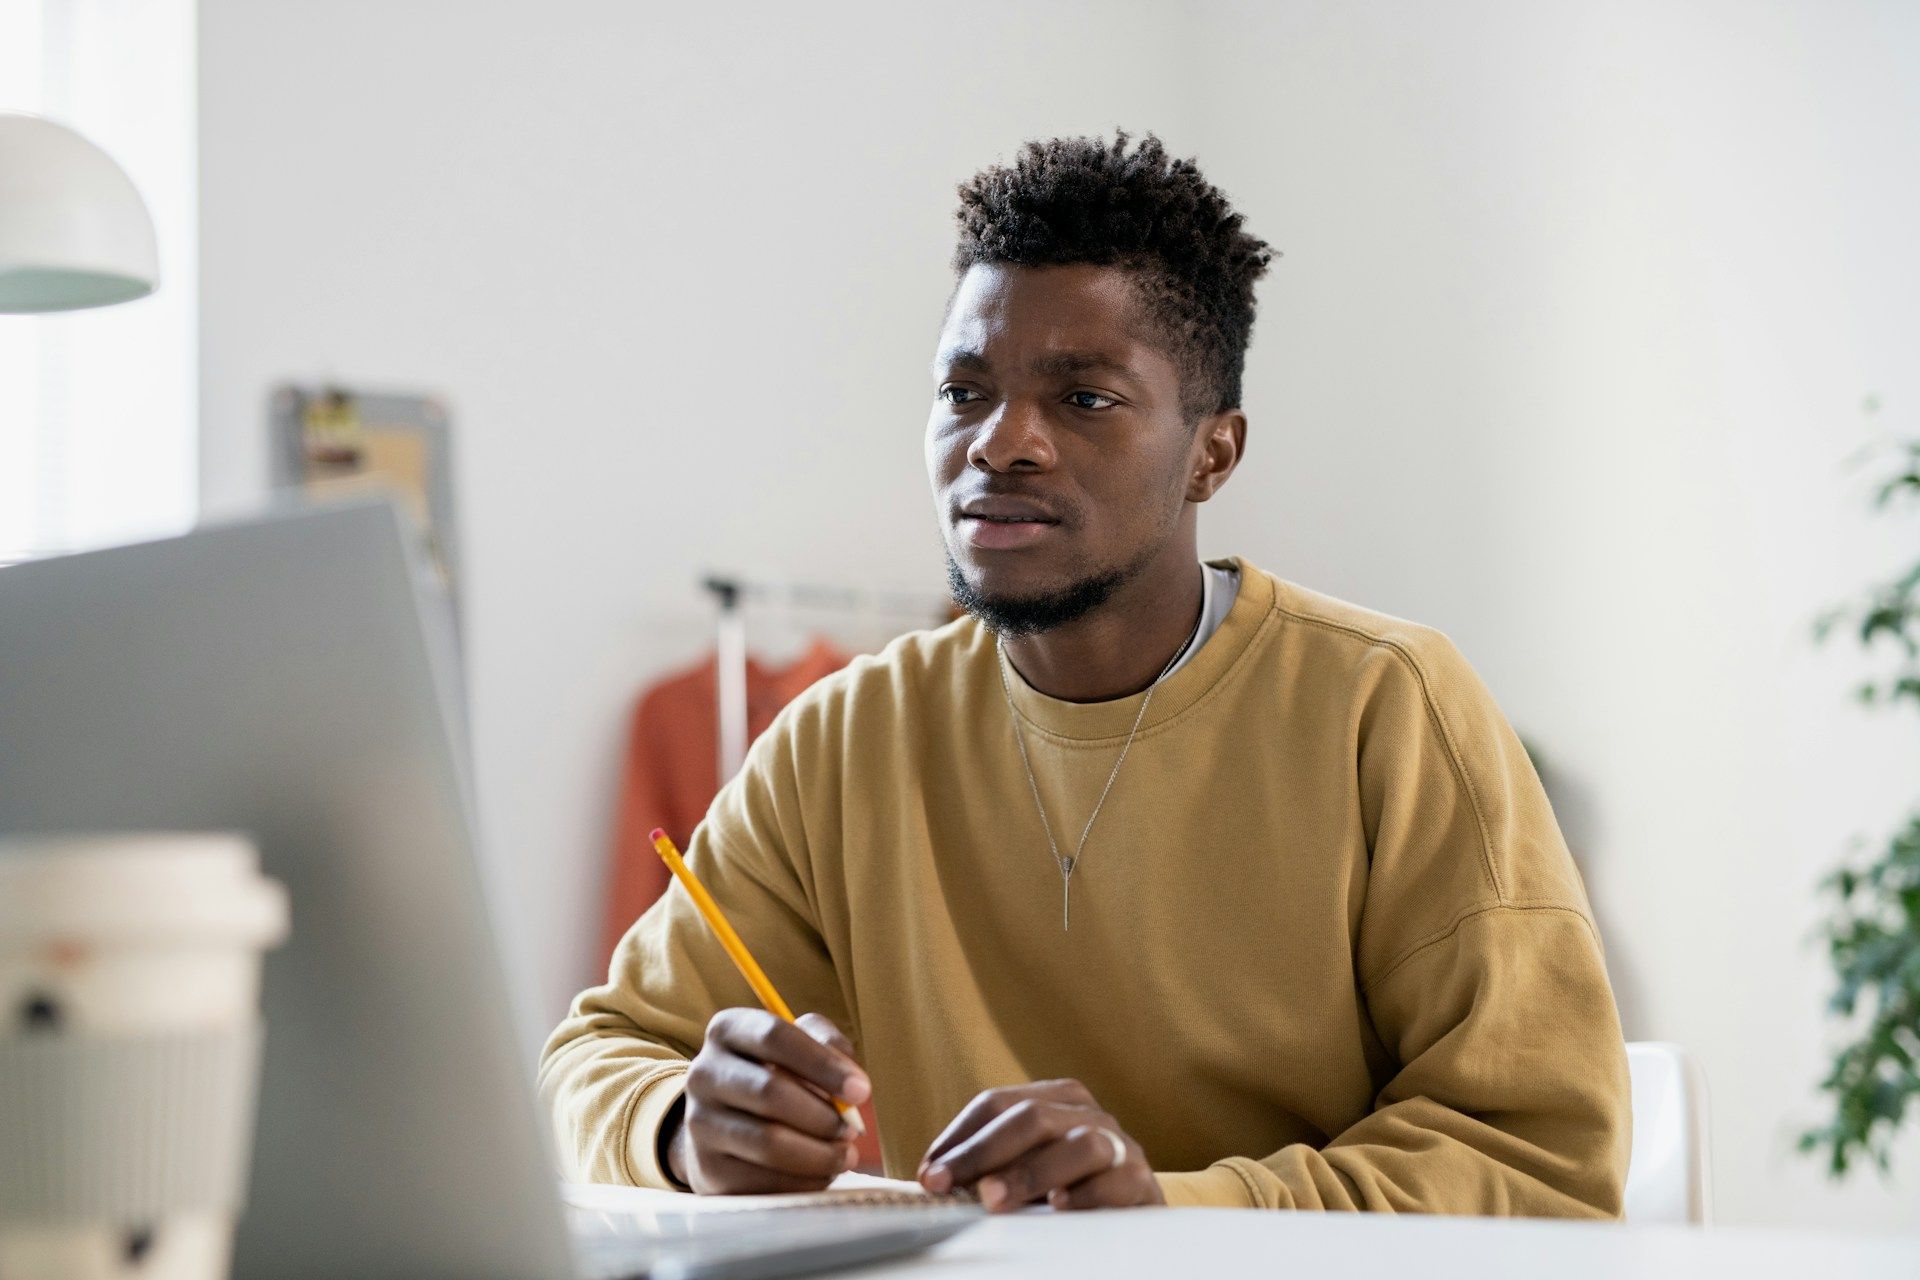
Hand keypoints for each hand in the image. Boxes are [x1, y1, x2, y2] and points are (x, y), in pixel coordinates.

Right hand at [666, 1009, 868, 1193]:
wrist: (725, 1126)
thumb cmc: (775, 1076)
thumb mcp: (800, 1046)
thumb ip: (828, 1045)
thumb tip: (852, 1081)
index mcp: (728, 1030)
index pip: (775, 1037)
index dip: (823, 1064)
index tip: (861, 1090)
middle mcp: (704, 1072)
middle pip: (770, 1092)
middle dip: (823, 1115)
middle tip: (852, 1130)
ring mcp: (700, 1122)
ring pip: (768, 1142)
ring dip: (818, 1154)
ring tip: (844, 1155)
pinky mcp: (707, 1168)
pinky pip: (762, 1180)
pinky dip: (803, 1181)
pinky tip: (820, 1174)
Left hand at [916, 1079, 1163, 1211]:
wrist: (1134, 1215)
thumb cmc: (1069, 1190)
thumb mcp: (1026, 1171)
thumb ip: (989, 1168)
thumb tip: (932, 1180)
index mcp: (1056, 1100)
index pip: (997, 1103)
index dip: (959, 1137)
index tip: (928, 1173)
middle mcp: (1089, 1115)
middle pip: (1033, 1117)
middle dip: (985, 1151)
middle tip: (951, 1185)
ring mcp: (1120, 1145)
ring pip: (1080, 1144)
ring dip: (1031, 1172)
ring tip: (994, 1200)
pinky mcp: (1142, 1182)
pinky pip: (1118, 1181)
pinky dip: (1087, 1194)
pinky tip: (1059, 1207)